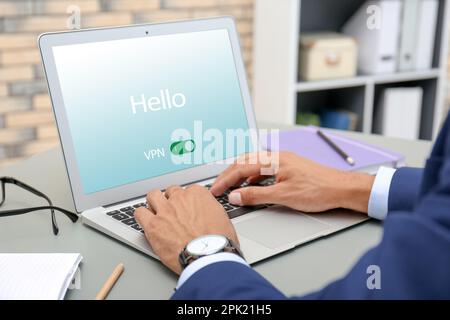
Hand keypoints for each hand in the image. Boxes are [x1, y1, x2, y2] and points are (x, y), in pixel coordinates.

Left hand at [135, 185, 237, 274]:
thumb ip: (210, 210)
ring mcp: (165, 210)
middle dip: (171, 200)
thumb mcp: (223, 218)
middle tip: (173, 212)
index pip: (189, 190)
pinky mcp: (153, 225)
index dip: (188, 202)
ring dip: (154, 203)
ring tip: (156, 212)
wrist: (208, 256)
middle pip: (170, 192)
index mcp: (198, 194)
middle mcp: (180, 198)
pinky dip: (142, 216)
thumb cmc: (218, 242)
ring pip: (152, 196)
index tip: (188, 209)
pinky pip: (139, 213)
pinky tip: (145, 222)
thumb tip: (207, 212)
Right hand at [210, 151, 374, 212]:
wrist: (341, 188)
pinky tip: (251, 186)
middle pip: (244, 162)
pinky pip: (263, 168)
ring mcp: (283, 161)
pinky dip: (252, 176)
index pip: (241, 167)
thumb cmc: (318, 190)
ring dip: (239, 174)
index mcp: (273, 160)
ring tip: (230, 186)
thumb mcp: (283, 196)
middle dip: (228, 174)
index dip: (225, 179)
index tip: (215, 190)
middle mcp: (276, 157)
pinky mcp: (288, 167)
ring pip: (253, 164)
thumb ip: (256, 195)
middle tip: (217, 187)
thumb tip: (235, 195)